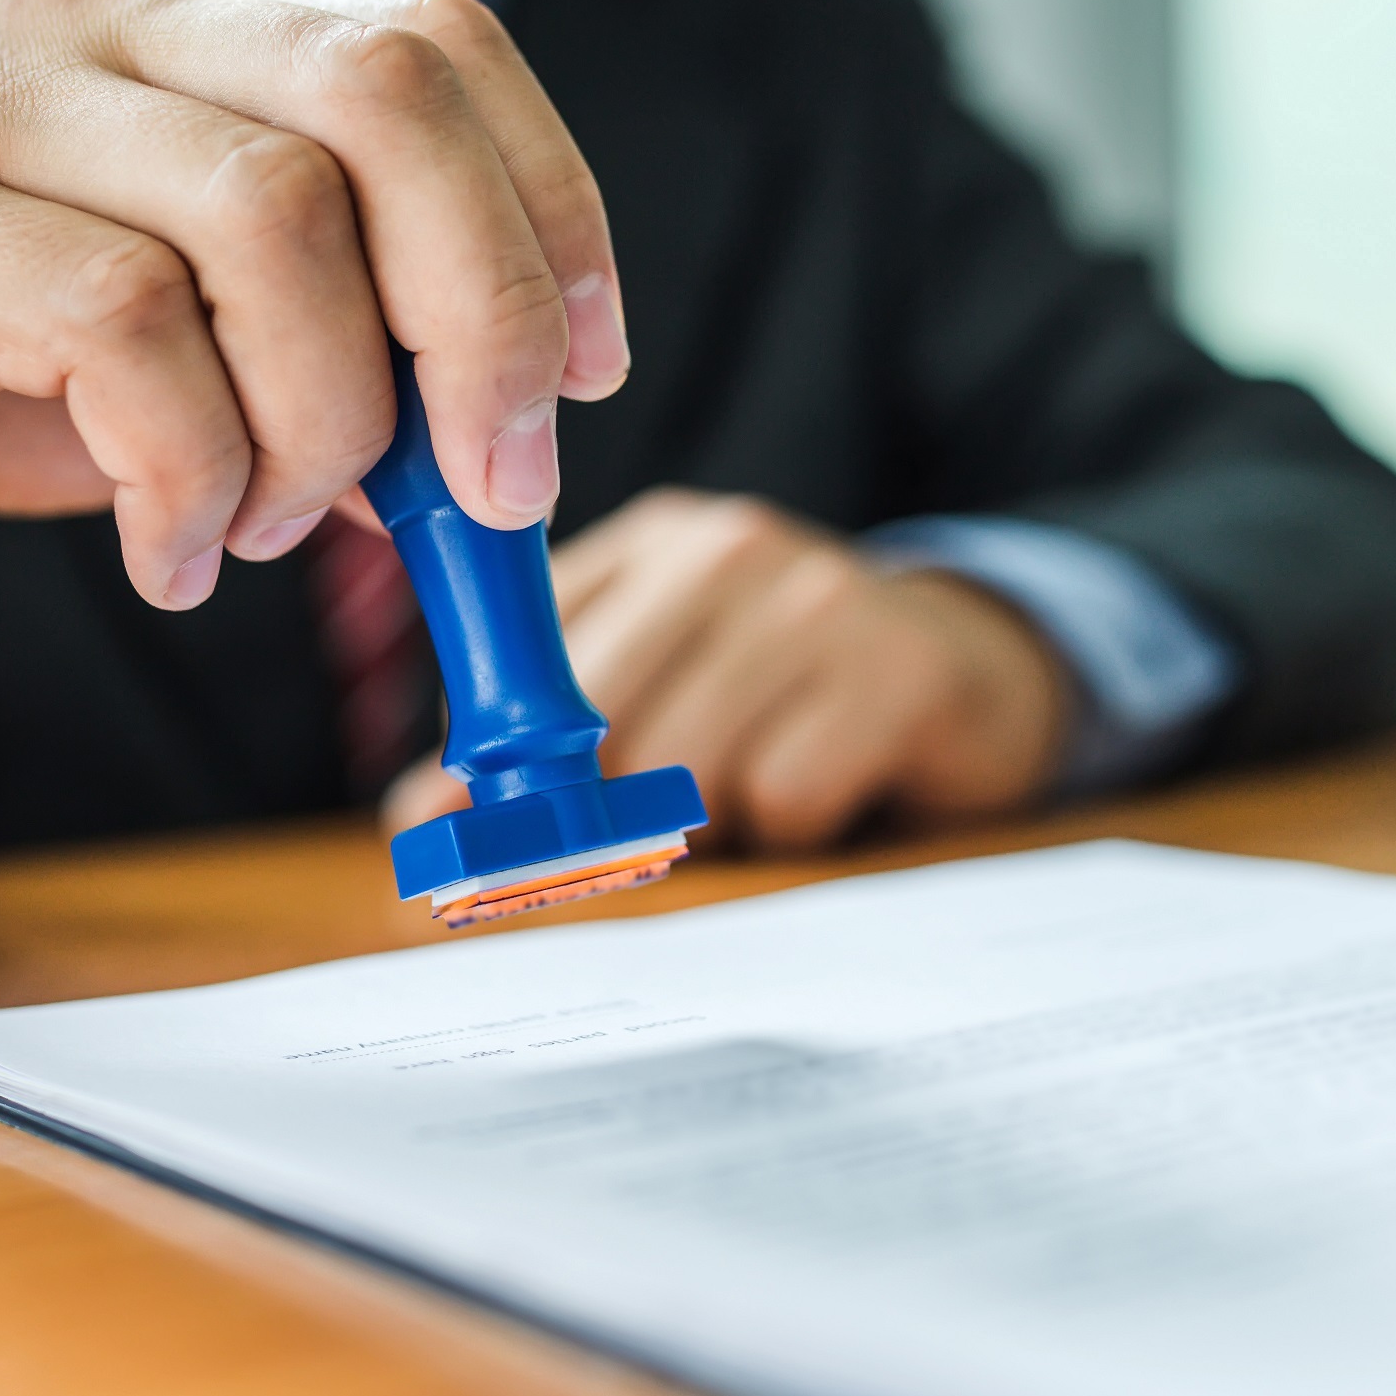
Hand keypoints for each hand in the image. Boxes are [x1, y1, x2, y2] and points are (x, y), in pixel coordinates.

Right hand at [0, 0, 628, 606]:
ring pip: (271, 221)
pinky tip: (174, 549)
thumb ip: (355, 372)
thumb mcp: (213, 365)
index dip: (549, 208)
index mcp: (201, 35)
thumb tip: (506, 463)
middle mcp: (105, 27)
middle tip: (491, 489)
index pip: (435, 47)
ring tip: (271, 526)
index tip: (589, 373)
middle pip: (382, 101)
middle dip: (484, 315)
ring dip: (325, 424)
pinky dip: (192, 478)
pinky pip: (122, 331)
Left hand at [384, 489, 1073, 848]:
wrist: (978, 673)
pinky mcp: (898, 666)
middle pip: (597, 718)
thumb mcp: (670, 678)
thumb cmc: (791, 695)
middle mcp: (727, 547)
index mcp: (653, 542)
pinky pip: (787, 794)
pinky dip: (793, 827)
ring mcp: (816, 597)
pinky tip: (828, 791)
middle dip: (590, 813)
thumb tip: (417, 819)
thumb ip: (552, 731)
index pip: (527, 649)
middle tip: (615, 853)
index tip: (452, 835)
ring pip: (687, 765)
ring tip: (752, 799)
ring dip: (707, 823)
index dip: (484, 758)